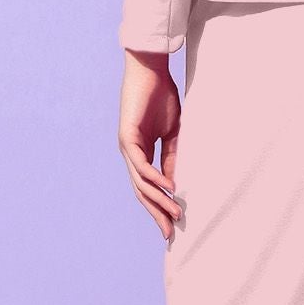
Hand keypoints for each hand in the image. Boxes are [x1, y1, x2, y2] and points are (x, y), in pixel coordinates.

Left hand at [118, 49, 184, 241]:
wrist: (150, 70)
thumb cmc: (162, 97)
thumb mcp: (173, 133)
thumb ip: (173, 156)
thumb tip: (176, 183)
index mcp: (141, 153)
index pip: (149, 187)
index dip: (160, 206)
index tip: (174, 223)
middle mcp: (131, 154)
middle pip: (142, 192)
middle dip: (156, 213)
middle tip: (170, 233)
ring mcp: (127, 147)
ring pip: (141, 183)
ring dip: (158, 200)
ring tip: (175, 213)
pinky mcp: (127, 137)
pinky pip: (142, 164)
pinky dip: (154, 177)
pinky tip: (167, 188)